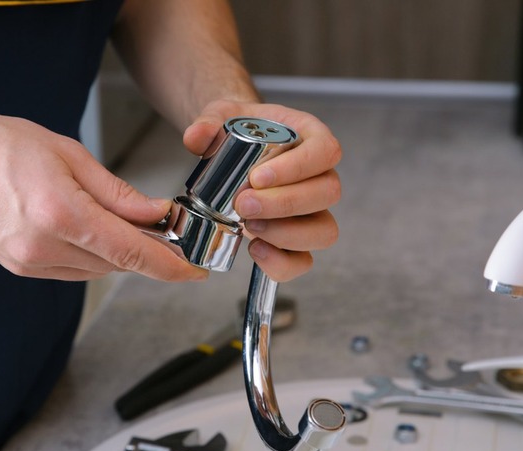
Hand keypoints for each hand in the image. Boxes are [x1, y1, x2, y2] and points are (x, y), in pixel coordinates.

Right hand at [0, 110, 207, 281]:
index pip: (130, 252)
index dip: (169, 264)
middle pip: (116, 263)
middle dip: (146, 251)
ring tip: (126, 226)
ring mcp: (27, 262)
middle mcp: (43, 247)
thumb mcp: (69, 155)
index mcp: (60, 215)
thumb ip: (117, 192)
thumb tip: (155, 213)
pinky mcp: (18, 267)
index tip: (193, 270)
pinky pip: (70, 270)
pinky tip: (92, 233)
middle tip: (165, 231)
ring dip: (117, 254)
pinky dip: (91, 256)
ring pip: (95, 270)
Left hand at [183, 100, 341, 281]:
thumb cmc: (241, 132)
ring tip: (248, 225)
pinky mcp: (298, 240)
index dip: (297, 168)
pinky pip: (304, 260)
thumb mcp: (222, 116)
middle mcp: (321, 176)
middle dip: (284, 204)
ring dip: (285, 234)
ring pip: (323, 230)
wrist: (235, 151)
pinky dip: (281, 262)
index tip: (257, 177)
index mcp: (312, 138)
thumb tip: (195, 138)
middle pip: (327, 193)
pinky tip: (254, 249)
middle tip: (243, 204)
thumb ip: (209, 122)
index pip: (325, 151)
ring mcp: (314, 211)